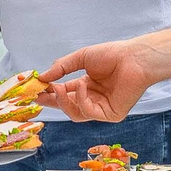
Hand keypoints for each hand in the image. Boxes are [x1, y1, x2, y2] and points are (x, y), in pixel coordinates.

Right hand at [38, 42, 158, 122]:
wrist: (134, 58)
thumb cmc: (113, 55)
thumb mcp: (81, 58)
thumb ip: (61, 67)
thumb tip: (42, 77)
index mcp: (88, 86)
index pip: (65, 94)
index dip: (49, 93)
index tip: (35, 90)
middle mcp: (94, 99)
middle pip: (68, 107)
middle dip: (52, 101)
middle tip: (38, 96)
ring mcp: (102, 109)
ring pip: (75, 114)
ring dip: (64, 101)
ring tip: (58, 87)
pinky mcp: (111, 115)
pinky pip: (88, 112)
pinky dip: (82, 99)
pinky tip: (82, 85)